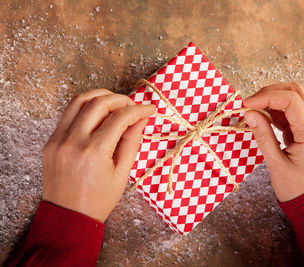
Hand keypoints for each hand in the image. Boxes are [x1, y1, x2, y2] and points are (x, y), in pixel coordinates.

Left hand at [42, 89, 154, 221]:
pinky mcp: (51, 141)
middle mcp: (73, 141)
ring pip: (79, 101)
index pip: (120, 118)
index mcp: (94, 152)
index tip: (149, 109)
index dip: (138, 110)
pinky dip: (85, 108)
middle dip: (120, 99)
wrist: (68, 217)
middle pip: (99, 102)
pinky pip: (68, 114)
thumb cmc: (98, 200)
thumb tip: (141, 119)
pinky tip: (98, 114)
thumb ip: (132, 142)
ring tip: (115, 103)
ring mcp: (58, 139)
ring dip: (100, 96)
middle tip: (133, 105)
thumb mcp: (122, 173)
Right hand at [244, 83, 303, 201]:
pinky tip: (262, 118)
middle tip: (249, 104)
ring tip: (254, 111)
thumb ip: (263, 136)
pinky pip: (292, 110)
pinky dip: (275, 109)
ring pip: (295, 97)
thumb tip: (249, 113)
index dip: (266, 97)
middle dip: (270, 92)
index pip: (291, 100)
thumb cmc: (296, 188)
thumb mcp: (275, 164)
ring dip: (272, 99)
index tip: (247, 104)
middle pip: (296, 92)